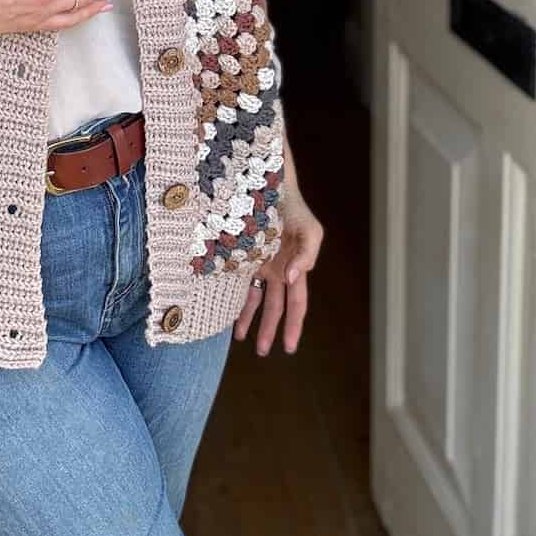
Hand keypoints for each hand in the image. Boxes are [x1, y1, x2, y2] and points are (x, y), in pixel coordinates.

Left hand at [233, 193, 324, 355]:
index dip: (293, 326)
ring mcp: (259, 264)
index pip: (297, 304)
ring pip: (254, 298)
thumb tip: (291, 279)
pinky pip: (237, 281)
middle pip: (275, 307)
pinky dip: (232, 295)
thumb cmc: (294, 208)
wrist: (270, 184)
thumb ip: (307, 255)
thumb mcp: (310, 231)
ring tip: (239, 338)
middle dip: (270, 329)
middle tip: (263, 351)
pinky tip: (224, 309)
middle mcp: (277, 270)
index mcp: (296, 268)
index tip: (288, 347)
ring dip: (248, 318)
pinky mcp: (241, 255)